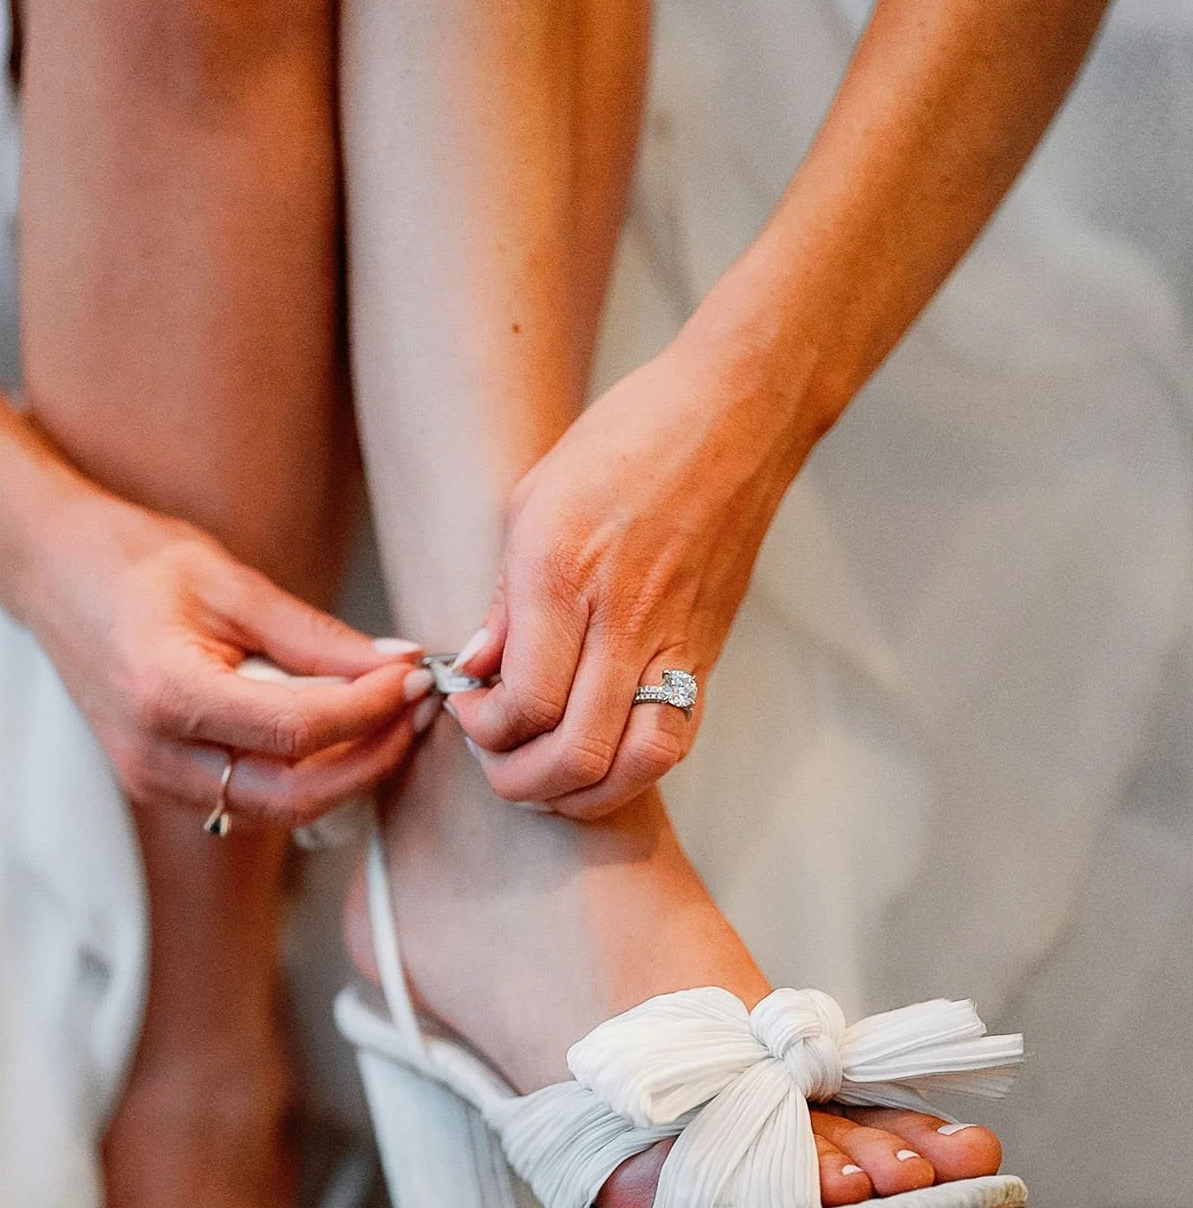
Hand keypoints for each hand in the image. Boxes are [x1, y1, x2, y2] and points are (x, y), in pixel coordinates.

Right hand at [15, 487, 426, 827]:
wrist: (54, 576)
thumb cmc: (136, 564)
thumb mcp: (232, 582)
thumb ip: (316, 637)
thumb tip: (395, 665)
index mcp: (168, 694)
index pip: (298, 731)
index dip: (369, 711)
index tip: (415, 677)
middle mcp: (155, 756)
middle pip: (295, 795)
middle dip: (372, 759)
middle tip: (418, 711)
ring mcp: (152, 781)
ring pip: (277, 812)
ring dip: (345, 775)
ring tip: (389, 720)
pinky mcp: (159, 787)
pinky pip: (250, 803)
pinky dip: (305, 778)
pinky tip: (338, 736)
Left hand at [451, 327, 813, 817]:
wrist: (736, 414)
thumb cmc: (626, 442)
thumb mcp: (531, 502)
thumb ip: (503, 602)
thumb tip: (478, 672)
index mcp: (562, 573)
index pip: (524, 702)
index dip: (485, 729)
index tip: (470, 709)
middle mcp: (622, 616)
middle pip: (577, 753)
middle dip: (522, 781)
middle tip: (497, 758)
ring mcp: (676, 639)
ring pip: (638, 764)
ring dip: (582, 793)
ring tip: (546, 774)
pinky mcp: (708, 649)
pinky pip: (674, 736)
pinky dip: (629, 768)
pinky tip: (596, 755)